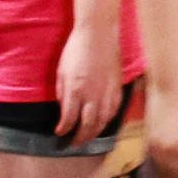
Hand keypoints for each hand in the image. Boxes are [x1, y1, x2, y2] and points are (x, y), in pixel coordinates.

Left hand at [55, 24, 122, 147]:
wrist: (98, 33)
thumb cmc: (76, 50)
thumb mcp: (61, 71)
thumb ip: (62, 93)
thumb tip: (64, 109)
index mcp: (76, 90)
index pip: (69, 119)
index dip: (64, 129)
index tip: (60, 133)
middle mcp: (93, 95)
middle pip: (88, 125)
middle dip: (80, 138)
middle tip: (74, 144)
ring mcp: (107, 92)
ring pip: (103, 121)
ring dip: (94, 132)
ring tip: (88, 137)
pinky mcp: (117, 87)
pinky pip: (114, 110)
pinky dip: (107, 120)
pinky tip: (102, 123)